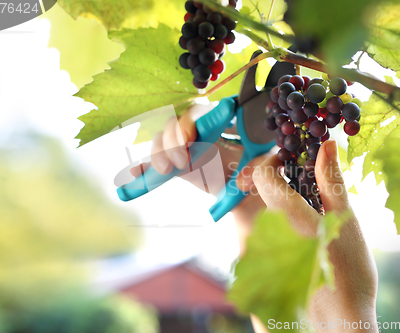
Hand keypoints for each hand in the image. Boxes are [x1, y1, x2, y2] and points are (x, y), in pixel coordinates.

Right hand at [129, 103, 270, 245]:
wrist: (249, 192)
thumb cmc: (258, 170)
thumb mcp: (265, 165)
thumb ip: (258, 168)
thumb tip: (243, 180)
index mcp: (219, 124)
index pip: (200, 113)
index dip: (190, 122)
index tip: (190, 139)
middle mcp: (197, 132)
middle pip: (175, 123)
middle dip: (173, 139)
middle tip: (181, 161)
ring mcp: (183, 147)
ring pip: (161, 140)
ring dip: (159, 153)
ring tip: (165, 171)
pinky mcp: (173, 165)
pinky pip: (153, 163)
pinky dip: (143, 168)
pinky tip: (135, 175)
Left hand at [248, 139, 377, 331]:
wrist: (337, 321)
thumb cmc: (348, 270)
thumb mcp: (345, 219)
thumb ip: (331, 180)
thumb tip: (325, 145)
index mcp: (284, 213)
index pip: (262, 172)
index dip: (274, 161)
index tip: (292, 162)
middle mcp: (264, 229)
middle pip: (261, 192)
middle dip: (280, 184)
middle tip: (307, 188)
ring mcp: (258, 250)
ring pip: (263, 214)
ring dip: (282, 207)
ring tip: (311, 218)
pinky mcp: (259, 266)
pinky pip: (264, 235)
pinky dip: (280, 228)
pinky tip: (303, 241)